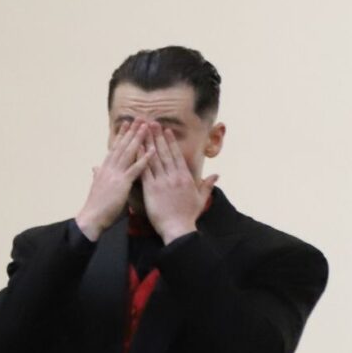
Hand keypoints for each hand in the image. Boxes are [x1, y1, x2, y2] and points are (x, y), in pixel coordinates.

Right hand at [76, 121, 151, 240]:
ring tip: (146, 127)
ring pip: (128, 153)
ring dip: (138, 139)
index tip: (126, 124)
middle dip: (131, 132)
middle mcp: (109, 168)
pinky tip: (153, 149)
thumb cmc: (96, 207)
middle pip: (122, 146)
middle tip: (139, 118)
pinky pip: (135, 169)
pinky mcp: (122, 183)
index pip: (114, 149)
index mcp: (104, 170)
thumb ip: (97, 175)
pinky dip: (144, 158)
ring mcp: (115, 175)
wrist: (91, 218)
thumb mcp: (96, 187)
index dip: (121, 136)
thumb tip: (94, 168)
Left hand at [141, 127, 215, 242]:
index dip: (170, 142)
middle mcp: (174, 176)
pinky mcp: (151, 189)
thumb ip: (207, 185)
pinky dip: (140, 159)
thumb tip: (216, 174)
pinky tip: (135, 150)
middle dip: (157, 137)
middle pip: (164, 153)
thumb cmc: (188, 216)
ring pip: (154, 159)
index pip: (177, 155)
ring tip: (142, 131)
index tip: (166, 130)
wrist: (178, 229)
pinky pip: (144, 171)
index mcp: (185, 177)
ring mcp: (162, 182)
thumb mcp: (201, 199)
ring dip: (147, 143)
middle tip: (152, 123)